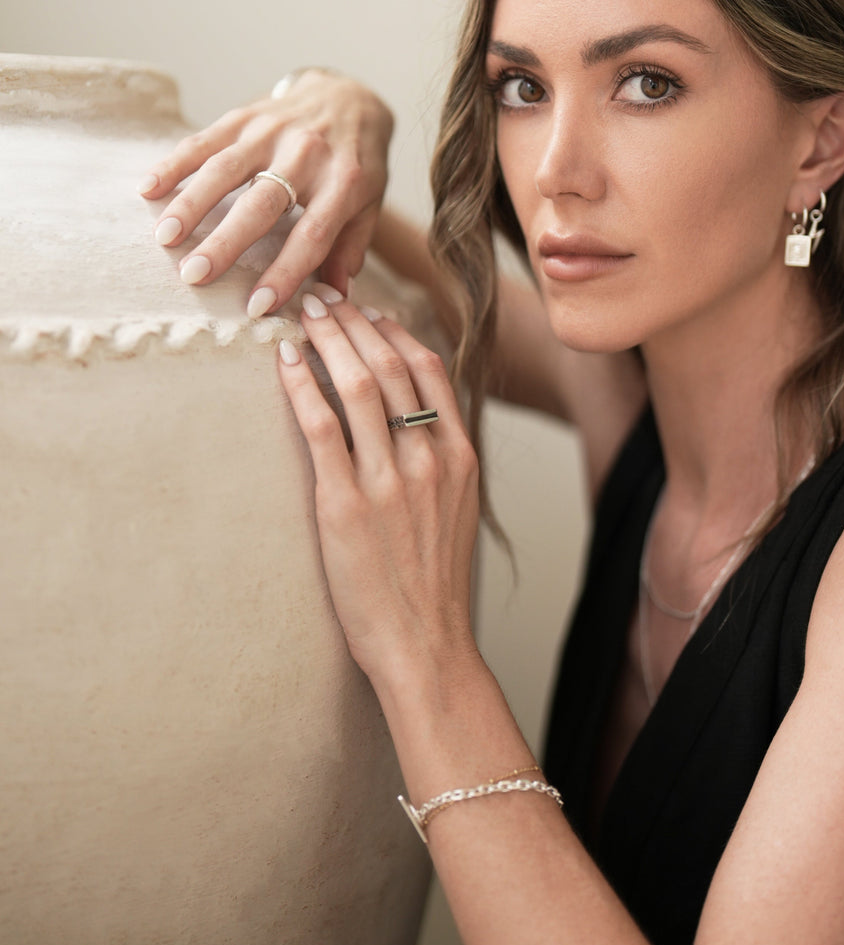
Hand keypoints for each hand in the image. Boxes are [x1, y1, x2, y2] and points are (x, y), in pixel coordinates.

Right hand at [138, 70, 392, 313]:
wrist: (350, 95)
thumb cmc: (358, 163)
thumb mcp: (369, 204)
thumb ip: (350, 248)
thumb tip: (335, 298)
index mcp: (344, 184)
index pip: (312, 235)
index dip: (285, 272)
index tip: (257, 306)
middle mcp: (307, 155)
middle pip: (261, 204)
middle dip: (226, 242)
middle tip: (193, 275)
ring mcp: (273, 132)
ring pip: (225, 169)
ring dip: (192, 203)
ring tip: (165, 238)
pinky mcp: (246, 117)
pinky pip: (205, 140)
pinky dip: (175, 163)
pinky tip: (148, 188)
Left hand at [277, 290, 479, 690]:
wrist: (427, 645)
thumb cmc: (434, 586)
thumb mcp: (454, 511)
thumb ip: (436, 461)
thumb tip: (407, 420)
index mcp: (458, 456)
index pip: (428, 369)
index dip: (394, 330)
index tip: (367, 311)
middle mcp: (428, 459)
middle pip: (389, 365)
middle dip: (352, 323)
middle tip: (322, 298)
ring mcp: (388, 481)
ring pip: (355, 385)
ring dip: (324, 341)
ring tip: (300, 316)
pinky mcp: (346, 506)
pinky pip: (319, 428)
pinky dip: (299, 387)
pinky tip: (283, 364)